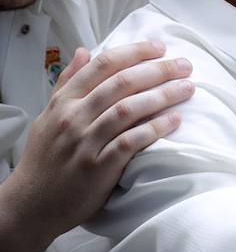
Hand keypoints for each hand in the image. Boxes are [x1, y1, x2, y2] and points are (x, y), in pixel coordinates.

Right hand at [3, 41, 193, 247]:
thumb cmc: (45, 158)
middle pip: (121, 83)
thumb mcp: (49, 115)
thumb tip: (84, 51)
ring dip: (162, 95)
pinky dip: (154, 128)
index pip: (102, 65)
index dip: (134, 53)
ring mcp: (85, 142)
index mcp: (64, 102)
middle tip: (184, 65)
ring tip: (187, 88)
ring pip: (128, 109)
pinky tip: (175, 120)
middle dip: (157, 70)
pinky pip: (131, 141)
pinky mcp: (98, 167)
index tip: (159, 48)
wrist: (31, 203)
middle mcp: (73, 118)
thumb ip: (68, 82)